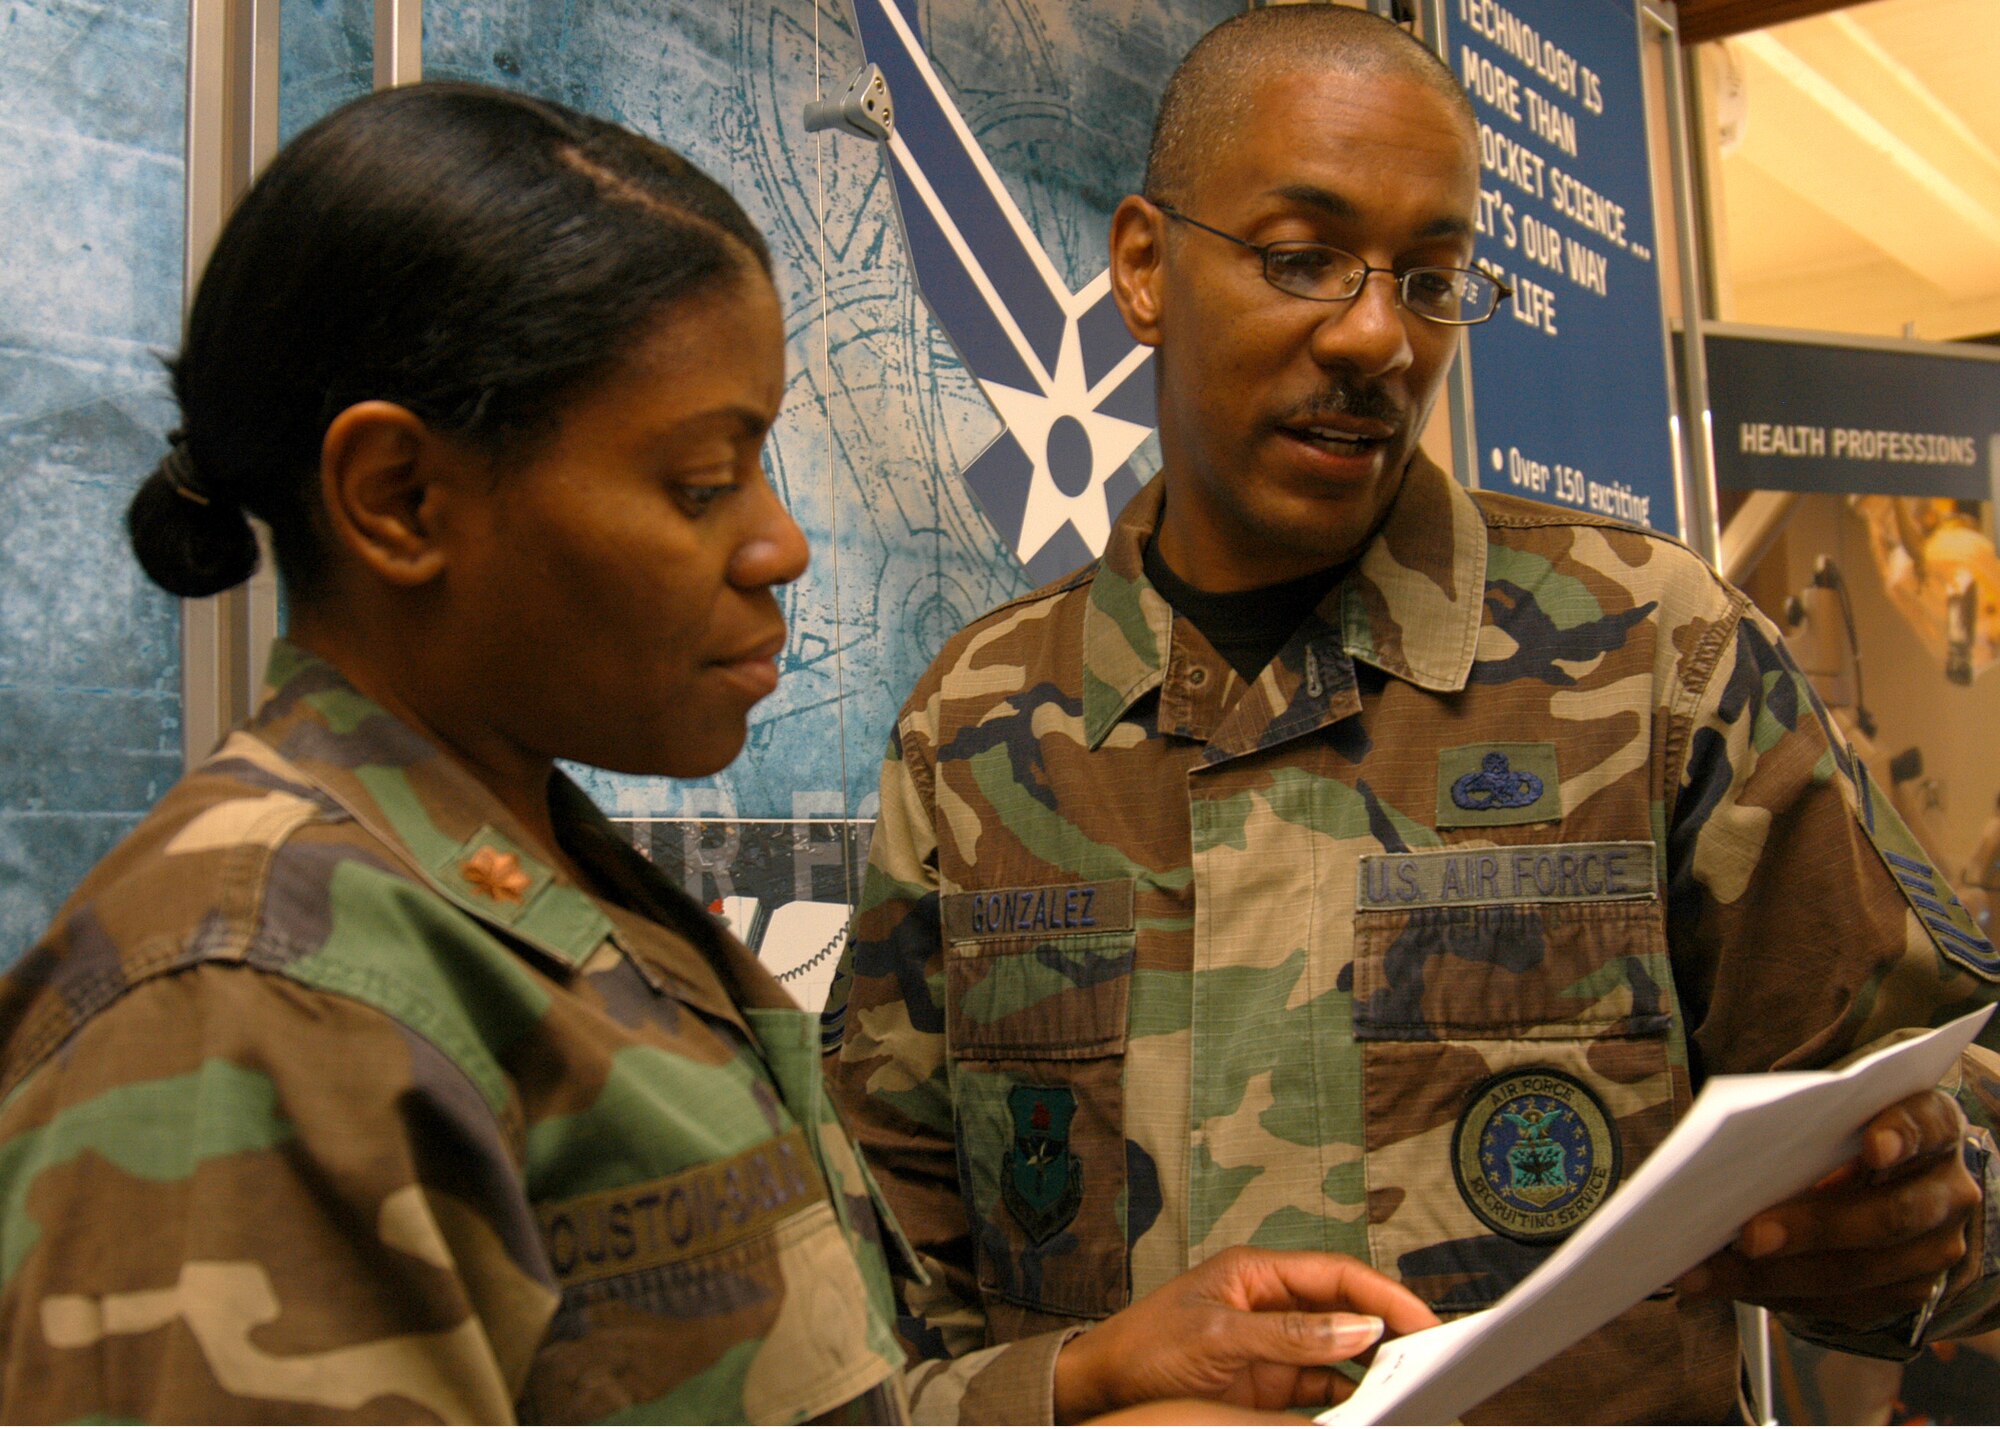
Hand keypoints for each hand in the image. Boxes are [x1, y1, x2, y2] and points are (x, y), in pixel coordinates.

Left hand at [1052, 1246, 1438, 1421]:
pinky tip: (1370, 1413)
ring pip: (1340, 1354)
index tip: (1425, 1323)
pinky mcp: (1268, 1384)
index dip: (1386, 1296)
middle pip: (1347, 1311)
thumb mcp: (1217, 1336)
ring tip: (1412, 1392)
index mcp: (1259, 1273)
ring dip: (1373, 1371)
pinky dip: (1348, 1400)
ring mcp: (1273, 1345)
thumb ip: (1290, 1334)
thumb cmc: (1145, 1348)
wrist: (1101, 1391)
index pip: (1338, 1276)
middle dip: (1390, 1332)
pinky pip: (1321, 1389)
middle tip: (1435, 1361)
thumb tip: (1361, 1328)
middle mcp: (1272, 1303)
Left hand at [1677, 1089, 1979, 1328]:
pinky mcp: (1912, 1292)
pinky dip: (1781, 1296)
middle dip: (1814, 1228)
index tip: (1871, 1146)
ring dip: (1777, 1276)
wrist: (1890, 1179)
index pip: (1927, 1125)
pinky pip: (1848, 1304)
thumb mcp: (1834, 1113)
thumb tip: (1728, 1154)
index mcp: (1933, 1127)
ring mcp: (1936, 1247)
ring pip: (1863, 1272)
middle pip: (1891, 1214)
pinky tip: (1729, 1285)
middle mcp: (1947, 1190)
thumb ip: (1804, 1123)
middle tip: (1747, 1237)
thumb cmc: (1842, 1131)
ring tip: (1710, 1272)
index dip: (1901, 1135)